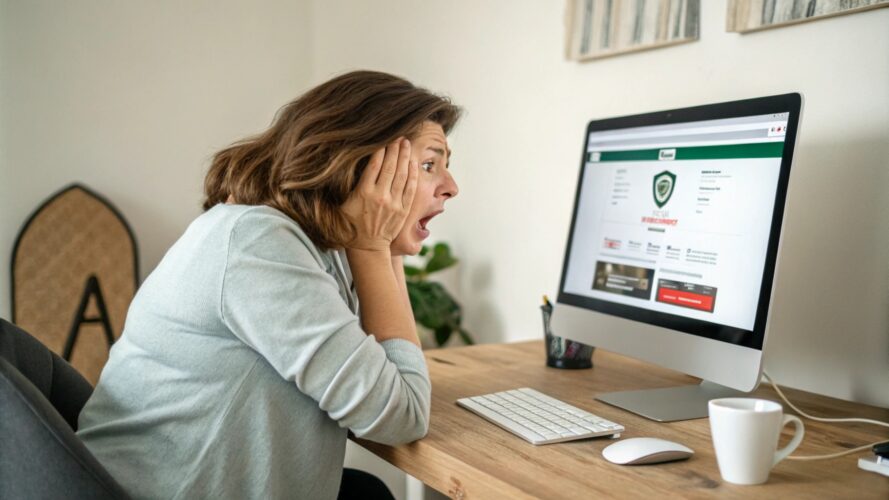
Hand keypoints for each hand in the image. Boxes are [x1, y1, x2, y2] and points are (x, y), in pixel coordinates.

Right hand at [342, 138, 417, 252]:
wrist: (367, 247)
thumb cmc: (351, 225)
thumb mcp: (343, 204)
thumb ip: (348, 186)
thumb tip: (342, 166)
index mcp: (363, 193)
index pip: (374, 165)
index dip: (380, 150)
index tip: (383, 139)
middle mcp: (380, 197)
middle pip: (390, 167)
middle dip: (394, 149)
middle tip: (397, 136)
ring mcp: (394, 203)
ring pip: (402, 175)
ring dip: (404, 157)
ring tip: (405, 143)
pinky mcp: (403, 210)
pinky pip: (410, 188)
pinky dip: (412, 174)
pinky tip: (413, 162)